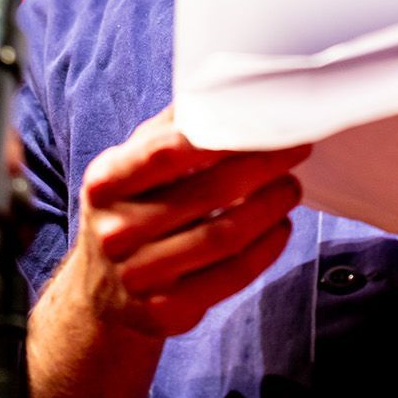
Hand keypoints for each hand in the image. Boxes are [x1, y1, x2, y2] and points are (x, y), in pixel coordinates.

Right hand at [72, 105, 309, 337]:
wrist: (102, 294)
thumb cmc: (129, 211)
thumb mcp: (131, 166)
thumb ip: (170, 129)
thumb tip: (220, 85)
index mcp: (106, 183)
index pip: (166, 153)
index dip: (221, 135)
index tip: (264, 120)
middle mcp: (116, 231)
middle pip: (207, 193)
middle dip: (263, 166)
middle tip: (295, 148)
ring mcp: (139, 276)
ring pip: (223, 236)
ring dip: (270, 207)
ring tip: (291, 186)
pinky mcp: (167, 312)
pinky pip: (231, 276)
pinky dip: (266, 249)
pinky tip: (281, 227)